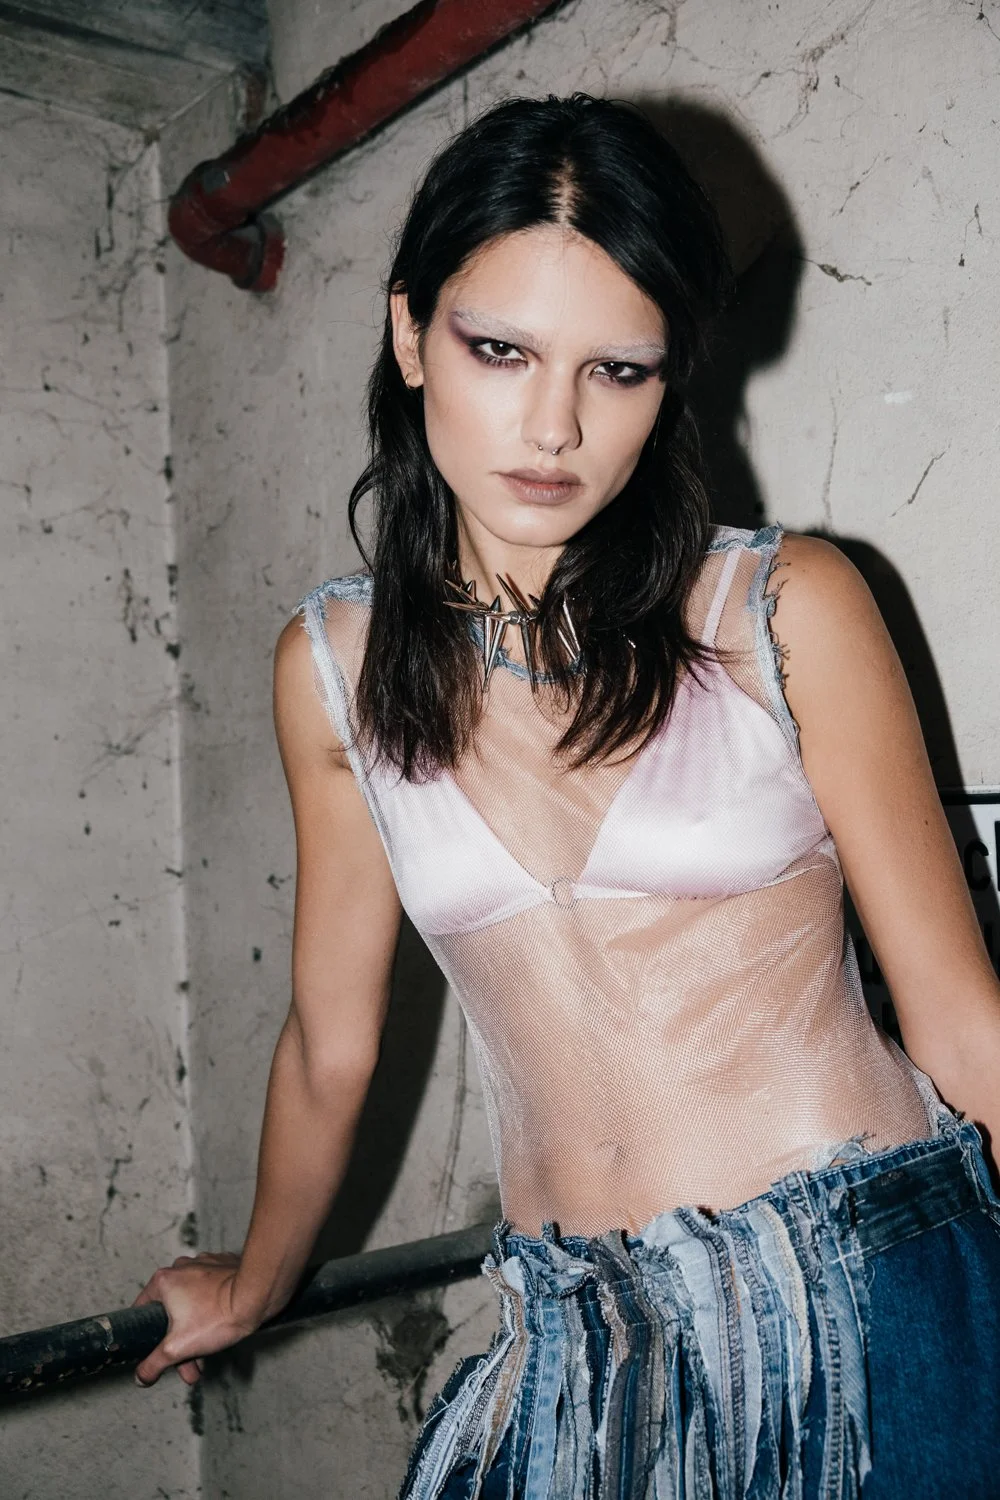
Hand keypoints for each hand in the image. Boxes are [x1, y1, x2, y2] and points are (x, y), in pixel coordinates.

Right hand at [132, 1251, 259, 1386]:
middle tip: (189, 1368)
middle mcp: (182, 1267)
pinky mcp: (224, 1267)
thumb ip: (153, 1364)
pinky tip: (220, 1330)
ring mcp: (205, 1264)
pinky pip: (211, 1293)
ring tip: (206, 1358)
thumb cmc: (218, 1316)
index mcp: (164, 1280)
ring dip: (196, 1331)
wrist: (256, 1297)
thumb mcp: (177, 1349)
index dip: (149, 1337)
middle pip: (172, 1312)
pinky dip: (212, 1311)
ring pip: (192, 1304)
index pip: (143, 1310)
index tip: (158, 1352)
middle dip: (180, 1344)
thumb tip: (141, 1376)